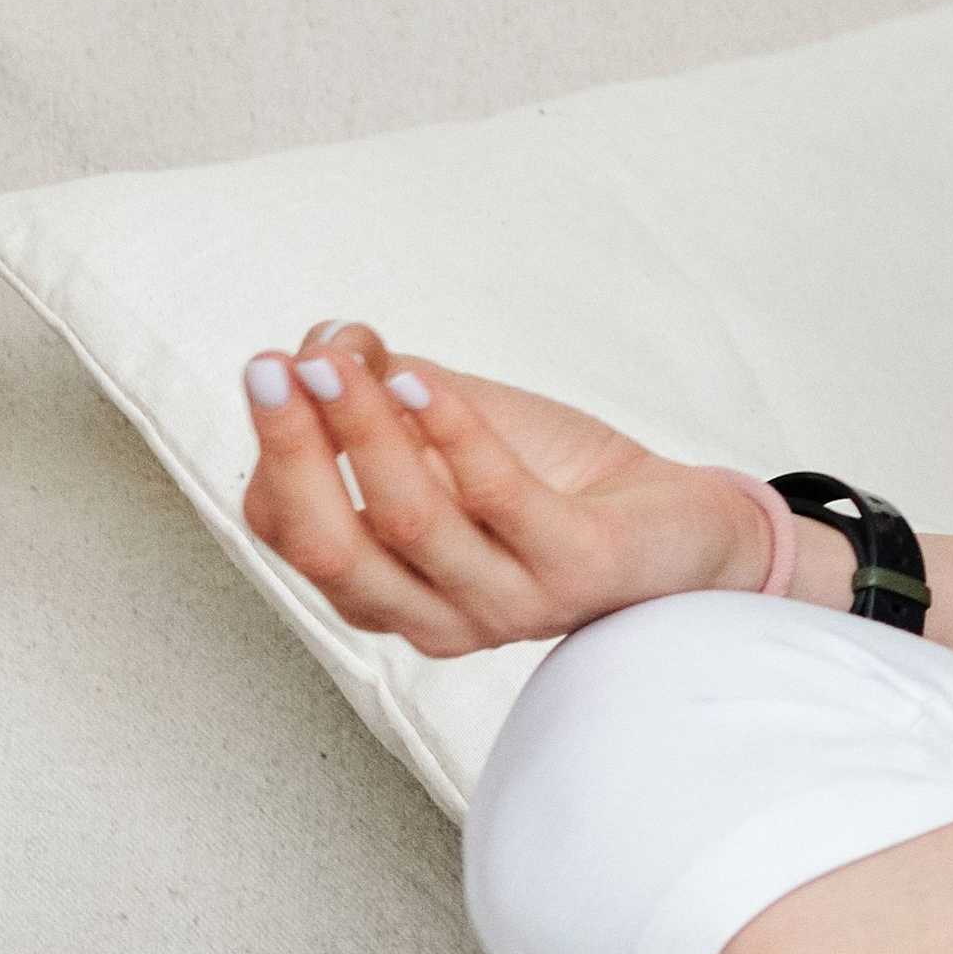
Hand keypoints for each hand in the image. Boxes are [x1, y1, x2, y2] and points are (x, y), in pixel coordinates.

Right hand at [230, 318, 783, 656]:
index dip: (273, 448)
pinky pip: (499, 500)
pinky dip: (452, 432)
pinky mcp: (574, 573)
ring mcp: (505, 604)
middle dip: (292, 449)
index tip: (273, 363)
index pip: (288, 531)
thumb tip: (324, 339)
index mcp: (383, 587)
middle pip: (328, 545)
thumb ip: (378, 385)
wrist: (681, 525)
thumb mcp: (451, 422)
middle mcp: (432, 614)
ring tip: (337, 359)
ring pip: (408, 521)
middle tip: (272, 367)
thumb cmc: (553, 479)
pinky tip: (419, 381)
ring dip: (363, 428)